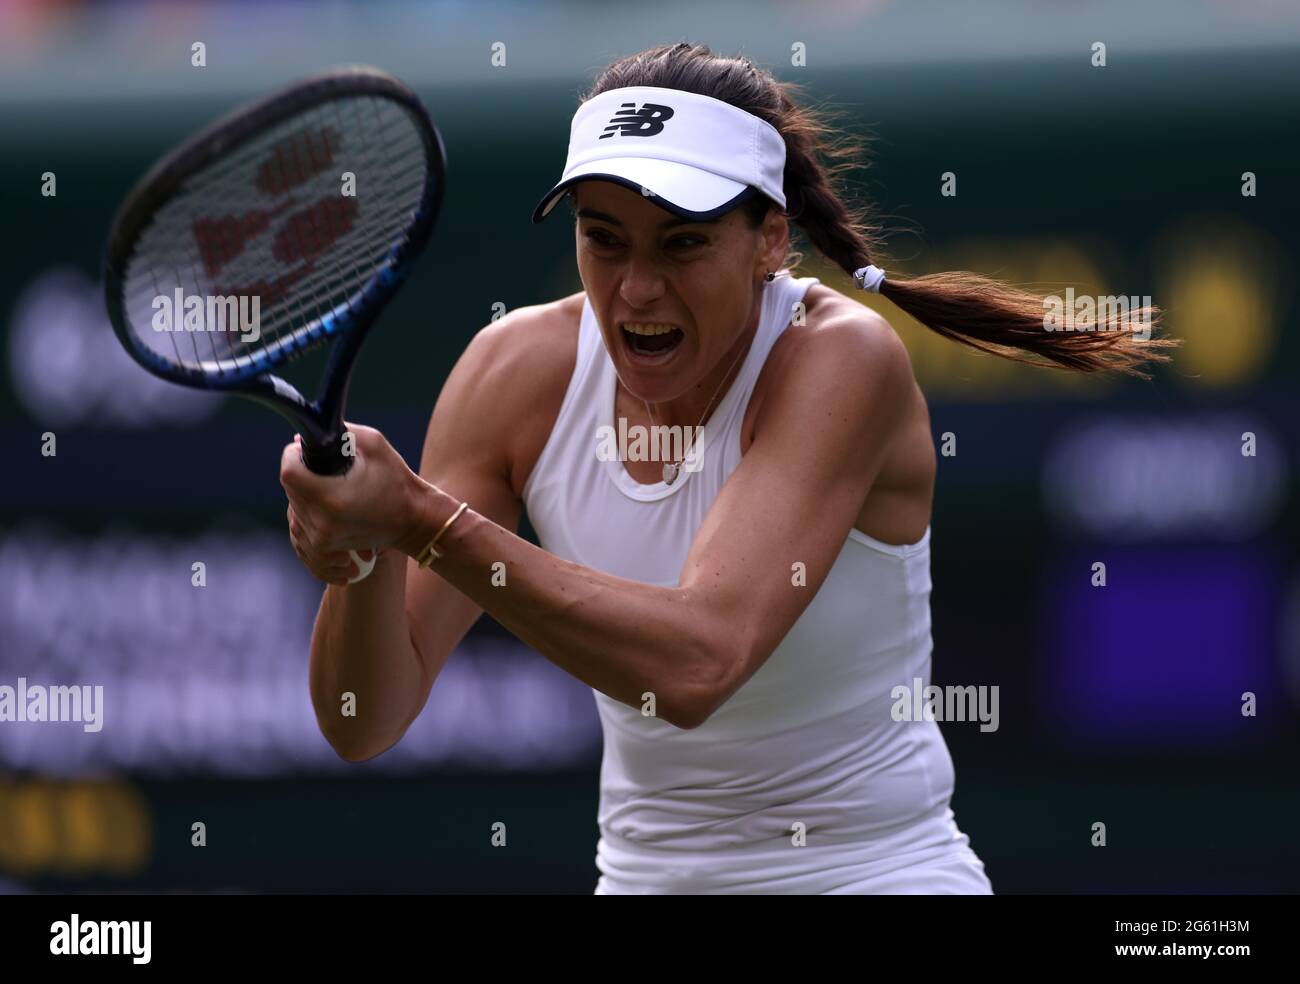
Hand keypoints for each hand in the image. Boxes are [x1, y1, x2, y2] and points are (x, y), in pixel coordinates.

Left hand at [280, 423, 423, 584]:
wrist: (414, 521)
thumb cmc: (396, 481)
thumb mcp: (373, 445)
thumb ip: (337, 435)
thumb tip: (300, 441)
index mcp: (331, 495)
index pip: (289, 471)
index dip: (294, 457)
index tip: (307, 454)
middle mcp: (323, 521)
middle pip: (289, 490)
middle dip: (302, 477)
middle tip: (327, 473)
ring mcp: (323, 539)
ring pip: (292, 512)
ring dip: (303, 499)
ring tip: (329, 493)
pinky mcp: (326, 549)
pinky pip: (299, 536)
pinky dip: (305, 524)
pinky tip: (321, 516)